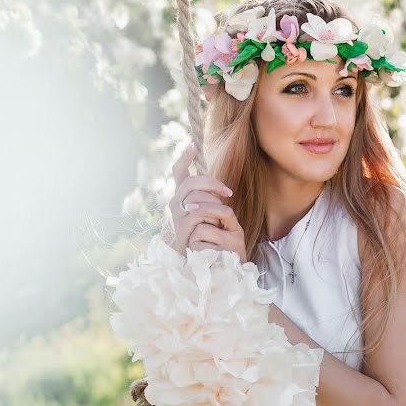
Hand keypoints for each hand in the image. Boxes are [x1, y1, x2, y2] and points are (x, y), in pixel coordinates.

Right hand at [169, 142, 247, 262]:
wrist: (199, 260)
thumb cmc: (207, 235)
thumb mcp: (210, 213)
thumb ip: (210, 198)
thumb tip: (220, 185)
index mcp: (182, 197)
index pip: (179, 173)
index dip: (184, 158)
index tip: (192, 144)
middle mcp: (176, 203)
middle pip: (191, 182)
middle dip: (211, 182)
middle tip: (229, 191)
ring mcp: (177, 215)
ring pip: (196, 196)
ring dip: (213, 201)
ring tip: (226, 210)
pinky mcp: (183, 227)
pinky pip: (199, 212)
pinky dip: (212, 213)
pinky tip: (220, 221)